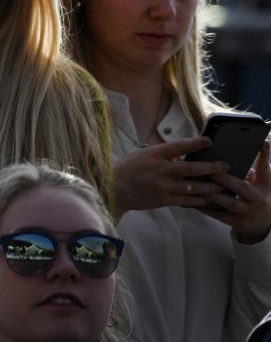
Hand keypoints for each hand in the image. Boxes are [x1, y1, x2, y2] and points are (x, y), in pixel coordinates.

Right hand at [112, 136, 227, 217]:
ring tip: (223, 185)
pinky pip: (186, 200)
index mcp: (154, 154)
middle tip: (225, 166)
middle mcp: (160, 170)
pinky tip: (208, 199)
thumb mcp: (143, 154)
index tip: (209, 141)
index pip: (178, 146)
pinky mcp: (163, 200)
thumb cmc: (129, 169)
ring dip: (210, 186)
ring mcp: (162, 186)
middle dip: (211, 168)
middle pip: (191, 168)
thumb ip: (163, 154)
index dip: (195, 143)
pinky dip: (199, 200)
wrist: (115, 189)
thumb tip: (184, 154)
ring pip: (193, 187)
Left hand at [201, 142, 270, 243]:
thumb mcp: (262, 180)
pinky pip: (220, 215)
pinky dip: (207, 208)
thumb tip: (236, 148)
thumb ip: (253, 166)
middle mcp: (258, 198)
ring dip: (212, 194)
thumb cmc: (258, 193)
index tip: (262, 142)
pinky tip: (194, 201)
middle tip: (211, 170)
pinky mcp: (238, 223)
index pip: (265, 167)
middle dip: (225, 179)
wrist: (264, 222)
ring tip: (197, 186)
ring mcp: (249, 212)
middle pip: (241, 187)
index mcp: (265, 185)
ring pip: (229, 203)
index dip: (264, 155)